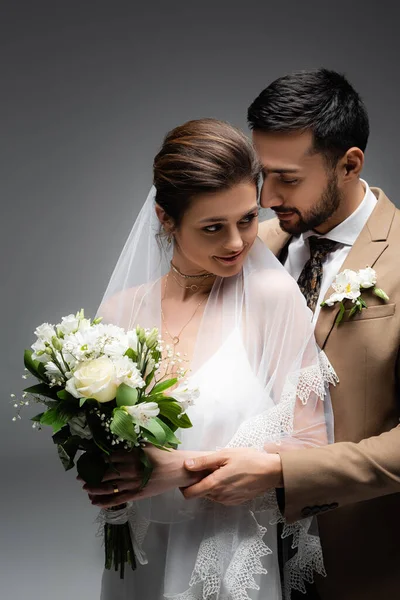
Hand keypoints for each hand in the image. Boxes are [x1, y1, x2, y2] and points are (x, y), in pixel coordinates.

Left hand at [81, 447, 209, 507]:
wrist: (180, 470)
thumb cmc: (165, 455)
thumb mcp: (148, 444)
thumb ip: (132, 445)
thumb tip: (116, 443)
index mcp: (134, 455)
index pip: (110, 457)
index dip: (97, 459)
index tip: (89, 459)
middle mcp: (132, 469)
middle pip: (106, 472)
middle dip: (91, 474)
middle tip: (81, 474)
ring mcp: (134, 483)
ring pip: (109, 488)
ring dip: (94, 488)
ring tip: (85, 487)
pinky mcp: (138, 494)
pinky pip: (119, 499)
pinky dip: (105, 502)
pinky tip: (95, 502)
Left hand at [182, 447, 282, 504]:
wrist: (270, 471)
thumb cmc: (248, 459)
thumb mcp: (225, 455)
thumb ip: (204, 461)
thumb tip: (186, 465)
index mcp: (215, 484)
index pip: (190, 494)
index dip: (184, 487)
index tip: (187, 477)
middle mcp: (220, 496)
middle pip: (200, 494)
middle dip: (199, 483)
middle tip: (207, 468)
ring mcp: (228, 500)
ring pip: (211, 495)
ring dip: (211, 485)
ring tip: (220, 471)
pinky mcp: (236, 501)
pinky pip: (221, 497)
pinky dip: (221, 489)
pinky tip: (229, 477)